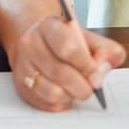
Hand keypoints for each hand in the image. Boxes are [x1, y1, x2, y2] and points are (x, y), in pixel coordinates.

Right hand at [11, 16, 125, 111]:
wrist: (39, 42)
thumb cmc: (69, 42)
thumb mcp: (90, 38)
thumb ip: (107, 51)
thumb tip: (101, 71)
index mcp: (49, 26)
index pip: (68, 48)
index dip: (86, 65)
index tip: (96, 74)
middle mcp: (31, 43)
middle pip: (61, 73)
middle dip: (83, 86)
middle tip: (92, 87)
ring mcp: (23, 66)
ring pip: (53, 92)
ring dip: (72, 95)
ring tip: (78, 88)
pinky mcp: (22, 85)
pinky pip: (47, 103)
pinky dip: (63, 102)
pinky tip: (66, 92)